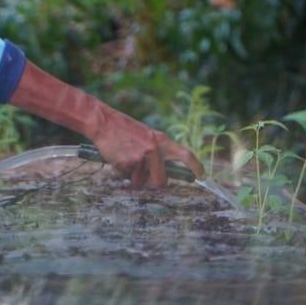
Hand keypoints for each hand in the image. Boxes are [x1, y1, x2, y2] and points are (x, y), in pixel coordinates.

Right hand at [7, 60, 204, 188]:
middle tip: (143, 174)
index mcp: (161, 141)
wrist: (103, 122)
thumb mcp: (145, 136)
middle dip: (152, 182)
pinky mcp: (127, 163)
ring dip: (131, 176)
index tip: (202, 176)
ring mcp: (141, 157)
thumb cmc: (124, 130)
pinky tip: (116, 157)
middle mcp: (154, 150)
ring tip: (125, 158)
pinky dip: (119, 172)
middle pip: (161, 181)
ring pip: (139, 182)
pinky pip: (125, 178)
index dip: (196, 167)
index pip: (185, 154)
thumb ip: (157, 151)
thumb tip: (164, 173)